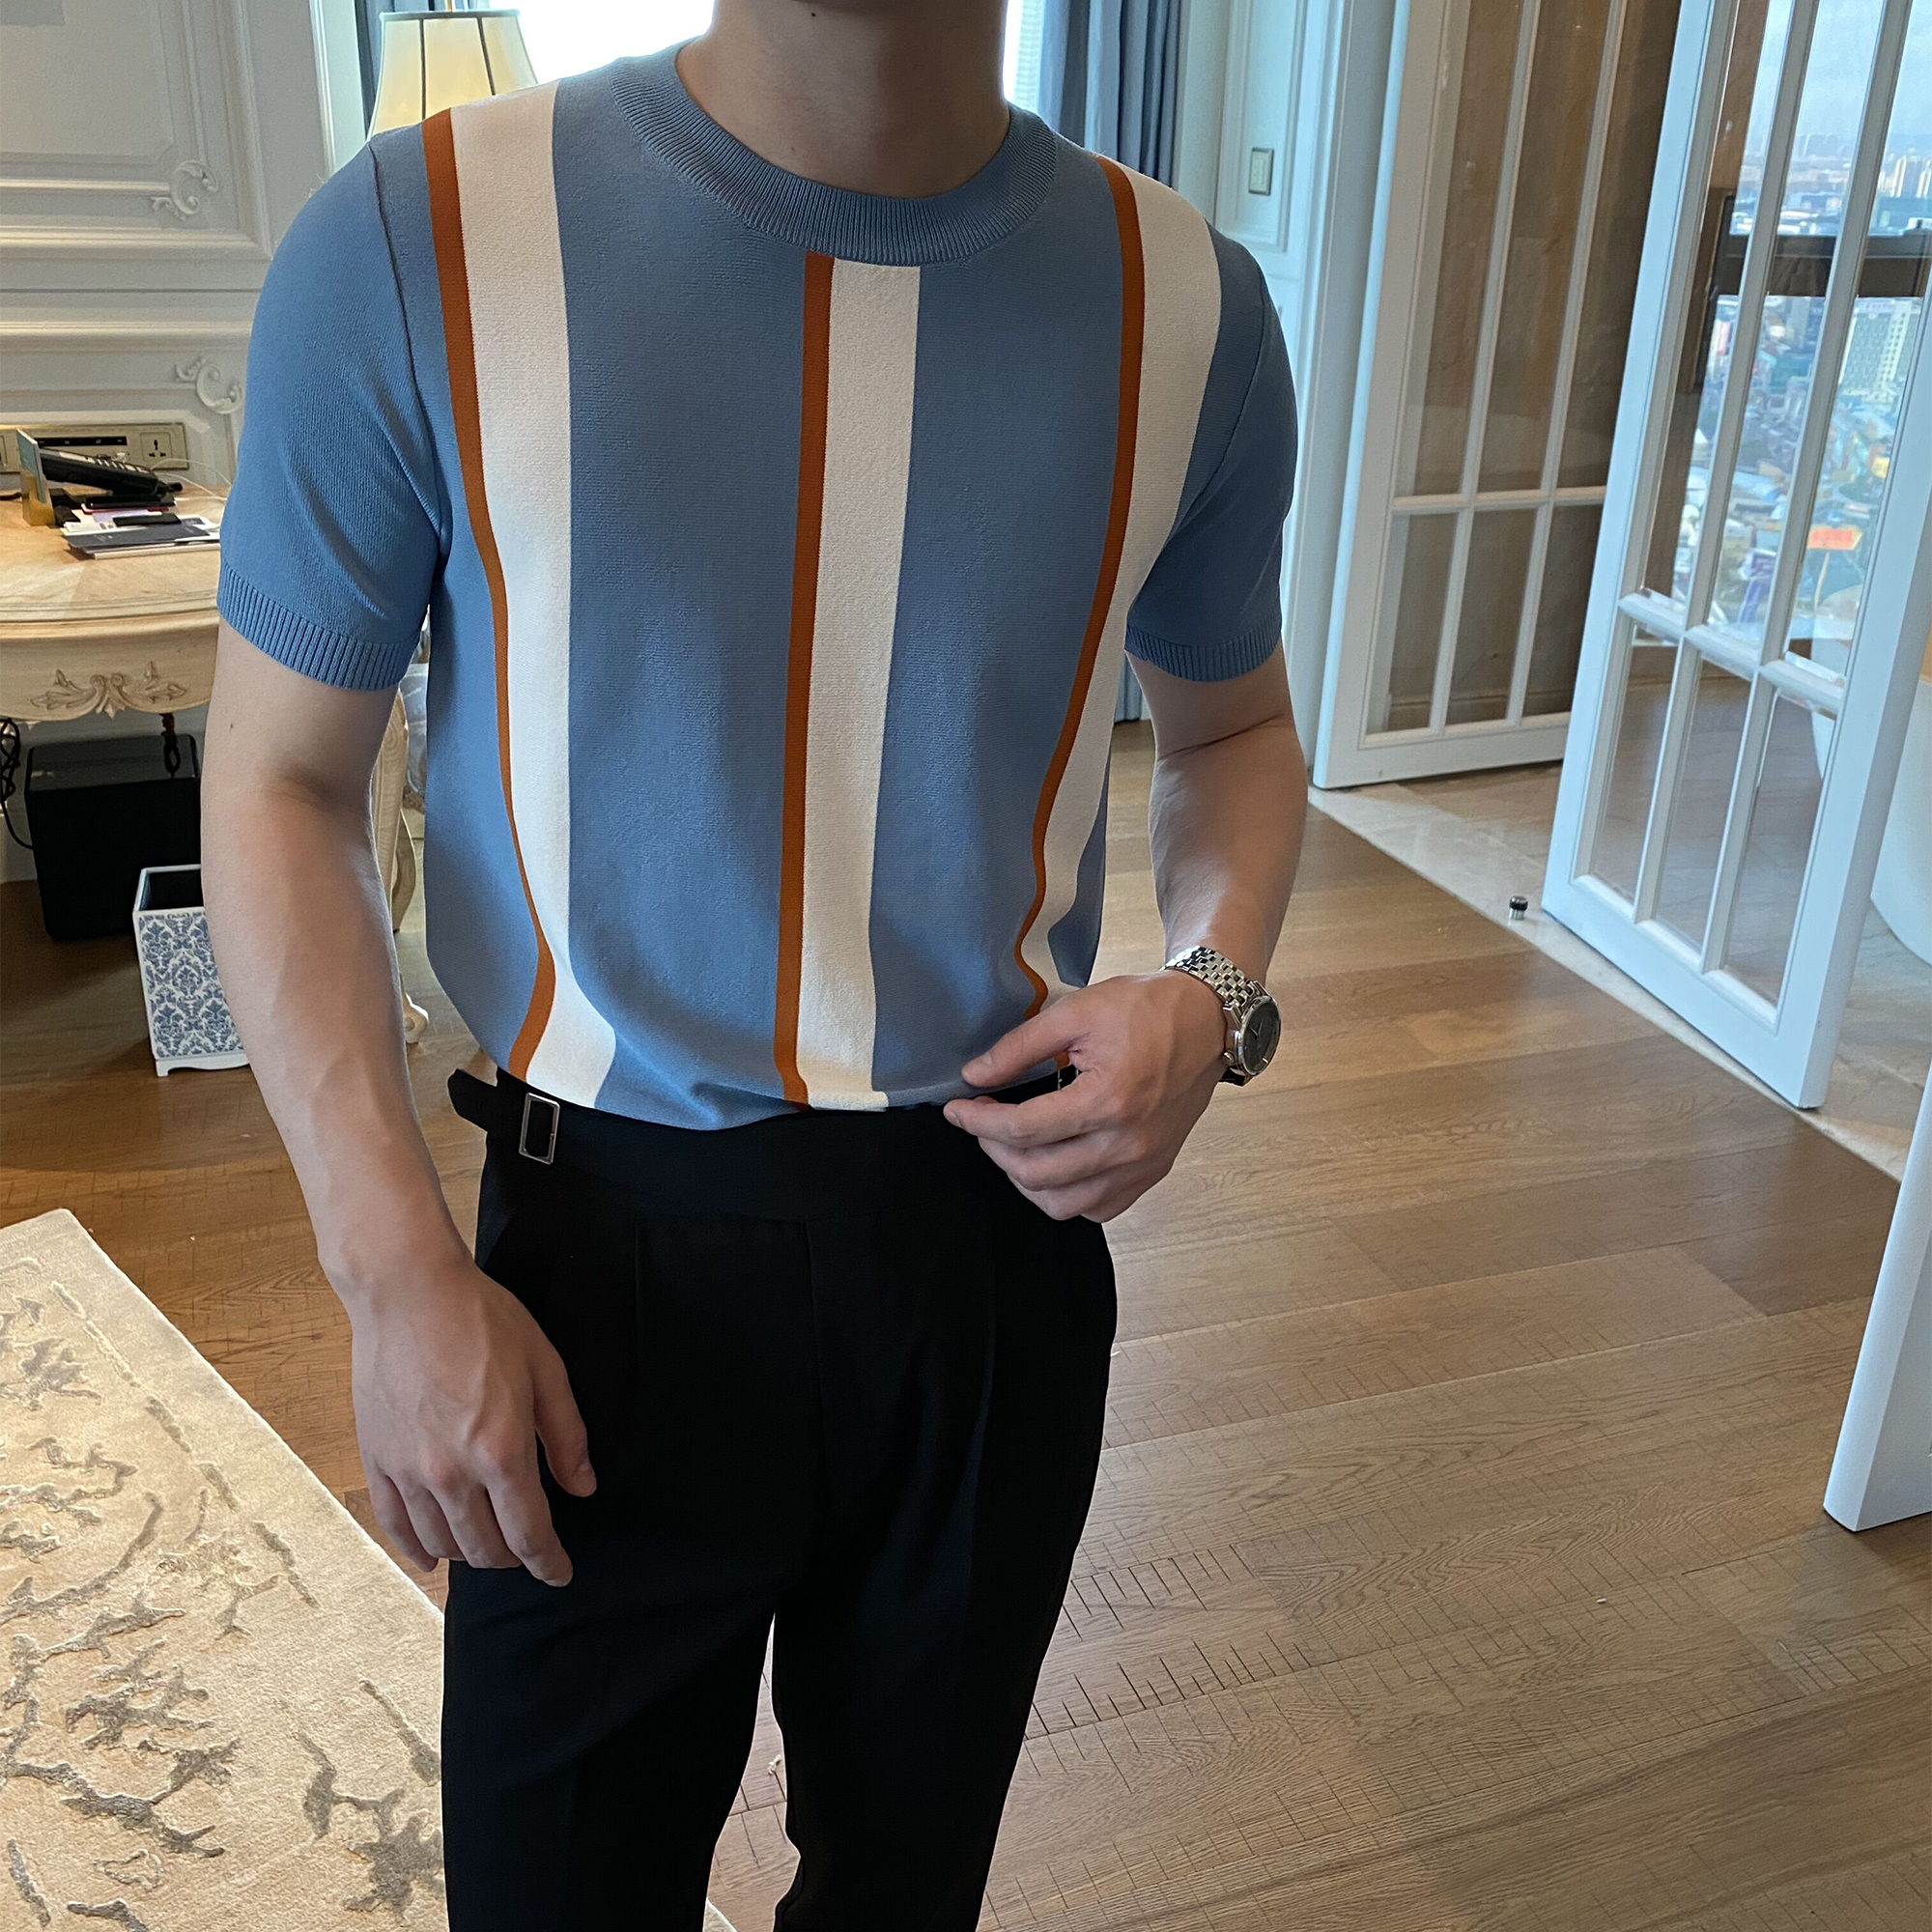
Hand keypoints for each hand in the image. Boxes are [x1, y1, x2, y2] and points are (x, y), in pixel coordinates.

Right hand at [347, 1250, 594, 1585]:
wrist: (408, 1292)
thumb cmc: (483, 1321)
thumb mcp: (545, 1368)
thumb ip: (566, 1435)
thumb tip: (582, 1487)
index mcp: (501, 1451)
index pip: (529, 1533)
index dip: (548, 1563)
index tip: (560, 1573)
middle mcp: (452, 1473)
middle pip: (486, 1547)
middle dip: (514, 1557)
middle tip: (528, 1548)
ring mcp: (408, 1470)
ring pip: (443, 1542)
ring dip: (471, 1552)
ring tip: (489, 1544)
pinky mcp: (376, 1460)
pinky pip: (396, 1524)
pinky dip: (416, 1548)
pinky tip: (431, 1556)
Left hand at [943, 970, 1228, 1221]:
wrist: (1208, 1019)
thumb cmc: (1147, 1009)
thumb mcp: (1076, 1011)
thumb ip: (1020, 1047)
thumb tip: (975, 1075)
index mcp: (1107, 1100)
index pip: (1023, 1130)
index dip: (978, 1121)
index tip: (957, 1109)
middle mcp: (1127, 1143)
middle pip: (1037, 1174)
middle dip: (995, 1149)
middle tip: (982, 1123)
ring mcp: (1143, 1163)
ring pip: (1065, 1204)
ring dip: (1026, 1180)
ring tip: (1013, 1146)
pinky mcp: (1153, 1170)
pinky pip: (1099, 1208)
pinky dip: (1067, 1196)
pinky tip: (1054, 1164)